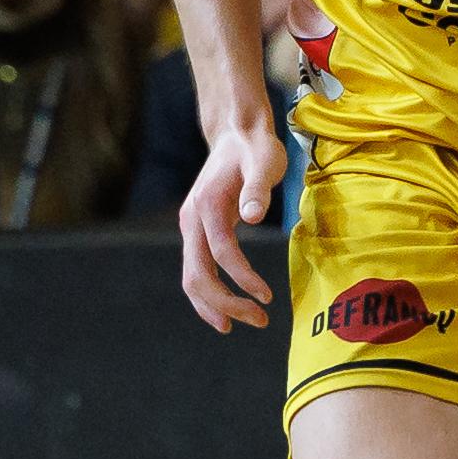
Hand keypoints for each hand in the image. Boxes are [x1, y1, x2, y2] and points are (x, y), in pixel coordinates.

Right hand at [179, 121, 289, 332]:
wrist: (236, 134)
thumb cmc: (256, 149)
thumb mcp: (265, 162)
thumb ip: (258, 188)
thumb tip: (253, 216)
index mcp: (207, 206)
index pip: (222, 253)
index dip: (243, 278)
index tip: (267, 296)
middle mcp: (191, 220)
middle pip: (199, 274)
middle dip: (226, 303)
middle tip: (259, 321)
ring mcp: (190, 227)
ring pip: (191, 278)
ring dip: (214, 305)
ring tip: (241, 324)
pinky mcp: (196, 231)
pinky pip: (196, 270)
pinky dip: (208, 294)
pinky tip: (226, 309)